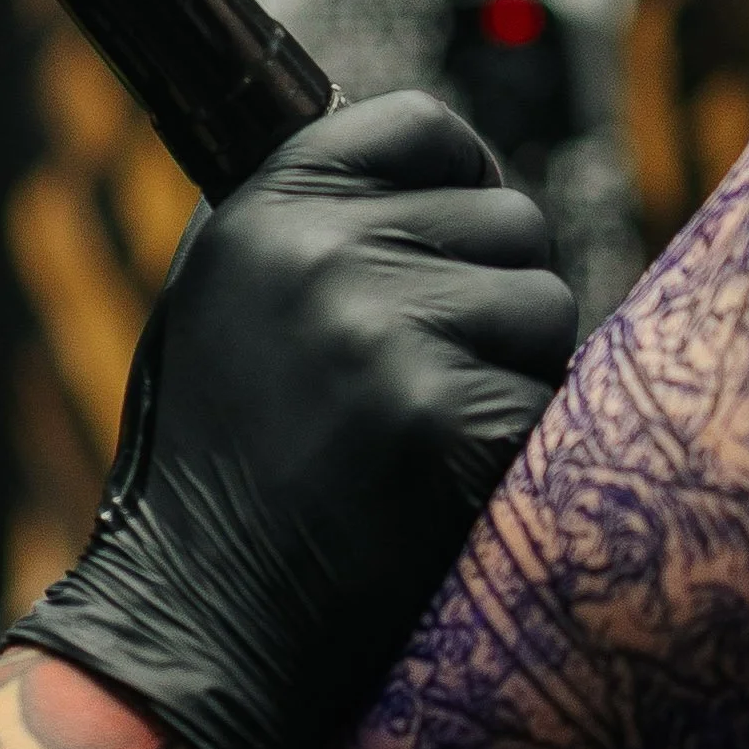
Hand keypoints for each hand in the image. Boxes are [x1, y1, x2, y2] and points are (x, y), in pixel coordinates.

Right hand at [8, 94, 575, 748]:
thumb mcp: (234, 307)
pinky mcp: (439, 416)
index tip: (461, 244)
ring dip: (519, 375)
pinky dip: (515, 451)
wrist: (201, 621)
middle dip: (501, 300)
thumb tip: (457, 175)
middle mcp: (317, 252)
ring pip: (547, 308)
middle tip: (439, 382)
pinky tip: (443, 488)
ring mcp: (380, 330)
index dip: (465, 181)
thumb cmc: (226, 471)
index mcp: (263, 212)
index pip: (424, 127)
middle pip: (513, 220)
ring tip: (434, 438)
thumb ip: (325, 230)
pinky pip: (545, 402)